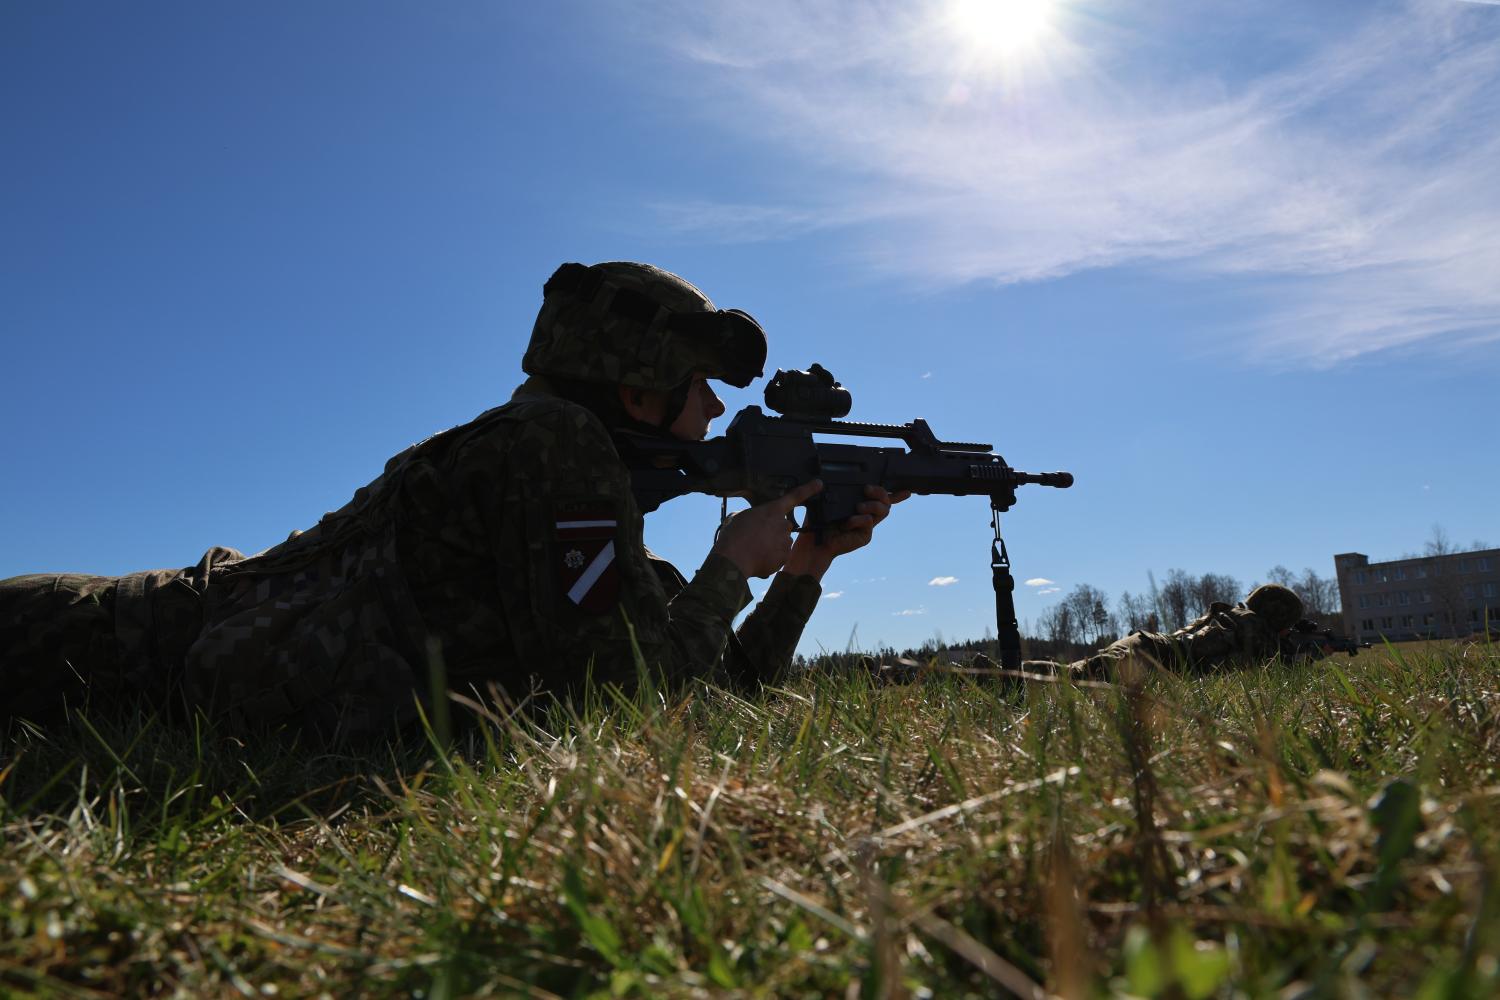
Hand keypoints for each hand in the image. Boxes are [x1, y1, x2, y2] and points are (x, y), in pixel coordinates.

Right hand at [712, 479, 824, 578]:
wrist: (734, 558)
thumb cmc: (733, 537)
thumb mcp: (740, 517)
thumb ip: (754, 517)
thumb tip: (753, 523)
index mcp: (772, 510)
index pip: (794, 496)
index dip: (808, 489)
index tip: (819, 484)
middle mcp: (783, 524)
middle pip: (784, 526)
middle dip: (774, 532)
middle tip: (757, 538)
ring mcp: (786, 540)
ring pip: (782, 542)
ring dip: (773, 546)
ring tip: (755, 550)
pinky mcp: (785, 556)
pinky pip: (781, 556)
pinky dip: (772, 559)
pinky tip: (759, 560)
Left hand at [782, 484, 908, 580]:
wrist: (815, 541)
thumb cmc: (820, 521)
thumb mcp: (829, 501)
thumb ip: (839, 491)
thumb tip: (836, 477)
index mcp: (860, 505)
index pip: (882, 499)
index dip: (897, 495)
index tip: (907, 491)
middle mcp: (867, 515)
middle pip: (886, 501)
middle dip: (880, 491)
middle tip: (866, 489)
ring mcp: (868, 526)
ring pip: (883, 510)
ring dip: (872, 505)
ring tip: (858, 506)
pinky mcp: (865, 536)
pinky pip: (869, 522)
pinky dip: (858, 519)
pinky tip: (847, 522)